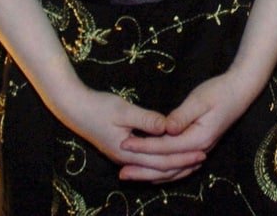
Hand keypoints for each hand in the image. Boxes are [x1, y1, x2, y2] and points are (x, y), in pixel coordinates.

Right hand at [61, 87, 204, 182]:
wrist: (74, 109)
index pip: (161, 160)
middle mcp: (127, 159)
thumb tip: (167, 127)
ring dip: (172, 165)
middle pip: (158, 168)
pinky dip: (160, 162)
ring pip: (152, 168)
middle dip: (181, 164)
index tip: (201, 152)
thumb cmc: (98, 107)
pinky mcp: (122, 150)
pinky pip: (146, 162)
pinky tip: (169, 156)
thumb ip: (146, 120)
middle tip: (203, 157)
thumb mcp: (124, 110)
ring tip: (192, 159)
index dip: (182, 157)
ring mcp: (123, 157)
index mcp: (128, 152)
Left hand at [119, 70, 258, 180]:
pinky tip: (152, 173)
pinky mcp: (200, 147)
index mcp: (199, 138)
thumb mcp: (199, 99)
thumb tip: (165, 129)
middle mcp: (200, 149)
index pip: (165, 147)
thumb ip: (182, 116)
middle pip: (167, 166)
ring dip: (151, 174)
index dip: (143, 146)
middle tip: (121, 171)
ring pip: (173, 171)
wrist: (241, 90)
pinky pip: (179, 167)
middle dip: (143, 169)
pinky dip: (165, 173)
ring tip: (131, 175)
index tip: (124, 144)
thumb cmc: (220, 90)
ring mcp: (201, 150)